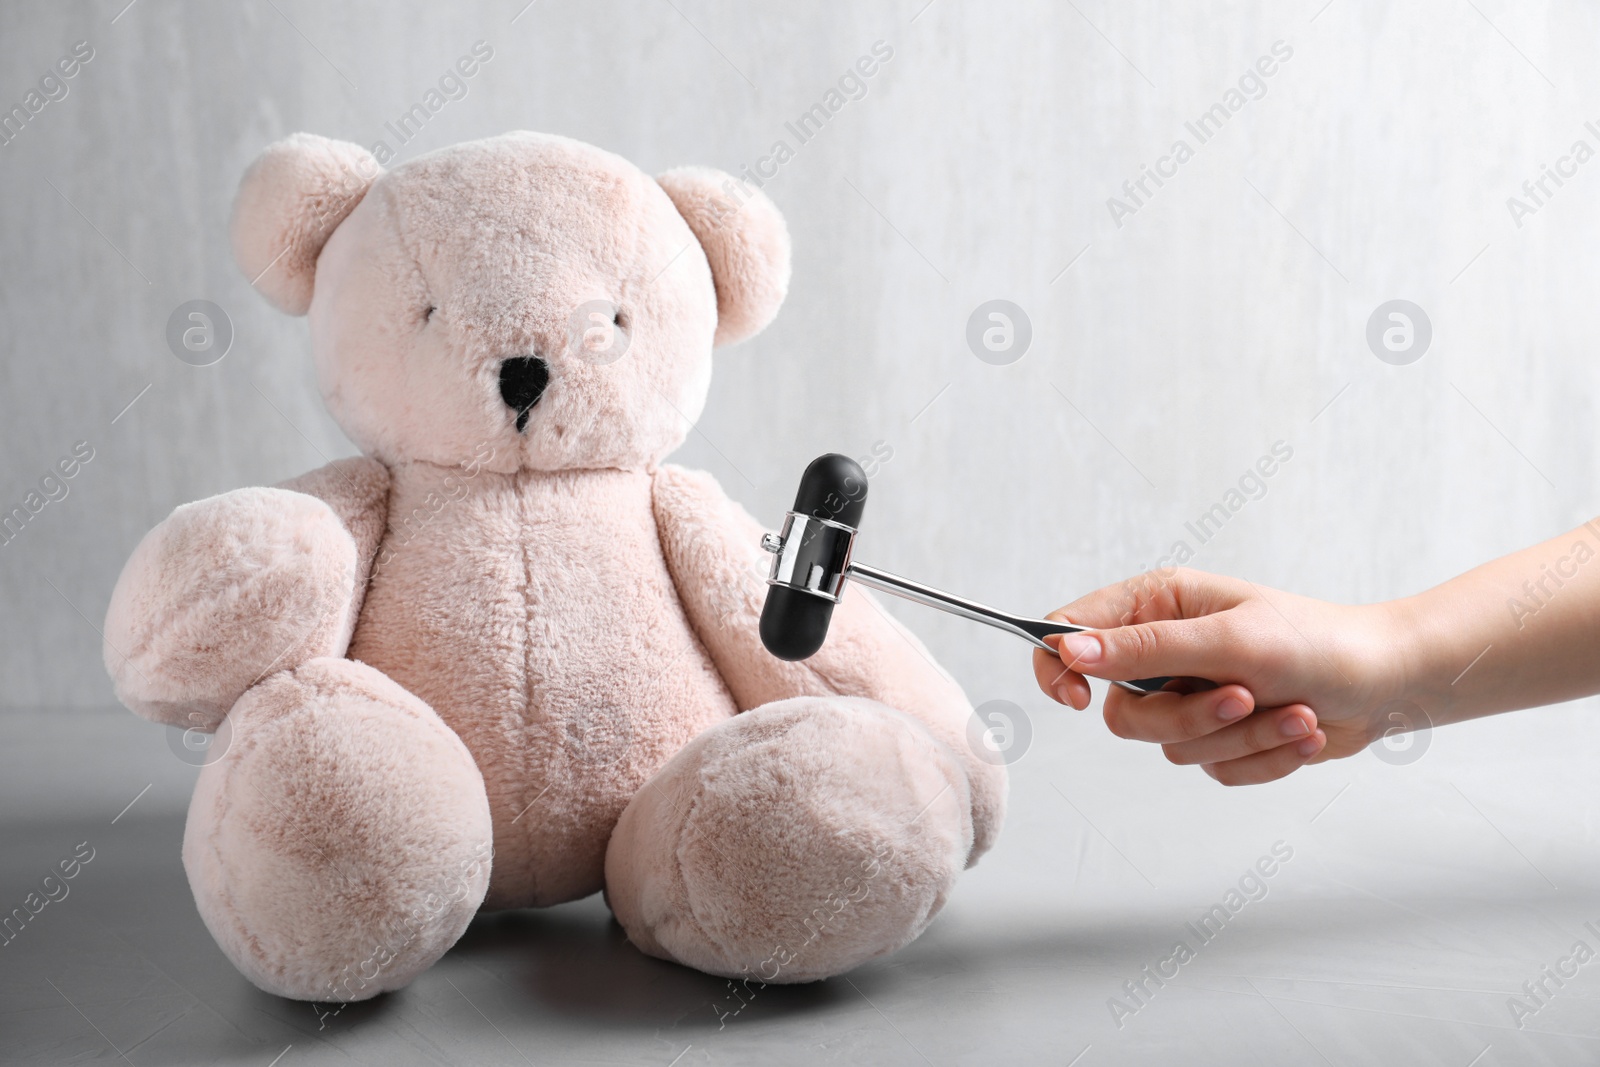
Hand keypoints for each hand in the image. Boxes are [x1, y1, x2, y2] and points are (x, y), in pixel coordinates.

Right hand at [1032, 568, 1406, 784]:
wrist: (1389, 684)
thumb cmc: (1317, 642)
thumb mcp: (1228, 641)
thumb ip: (1145, 649)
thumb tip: (1068, 649)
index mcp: (1157, 605)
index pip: (1072, 633)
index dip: (1060, 666)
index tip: (1079, 697)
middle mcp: (1166, 651)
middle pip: (1123, 712)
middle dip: (1190, 718)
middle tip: (1241, 699)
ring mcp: (1191, 697)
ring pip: (1172, 746)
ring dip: (1241, 738)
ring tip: (1296, 713)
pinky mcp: (1220, 738)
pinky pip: (1211, 769)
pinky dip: (1259, 757)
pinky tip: (1301, 729)